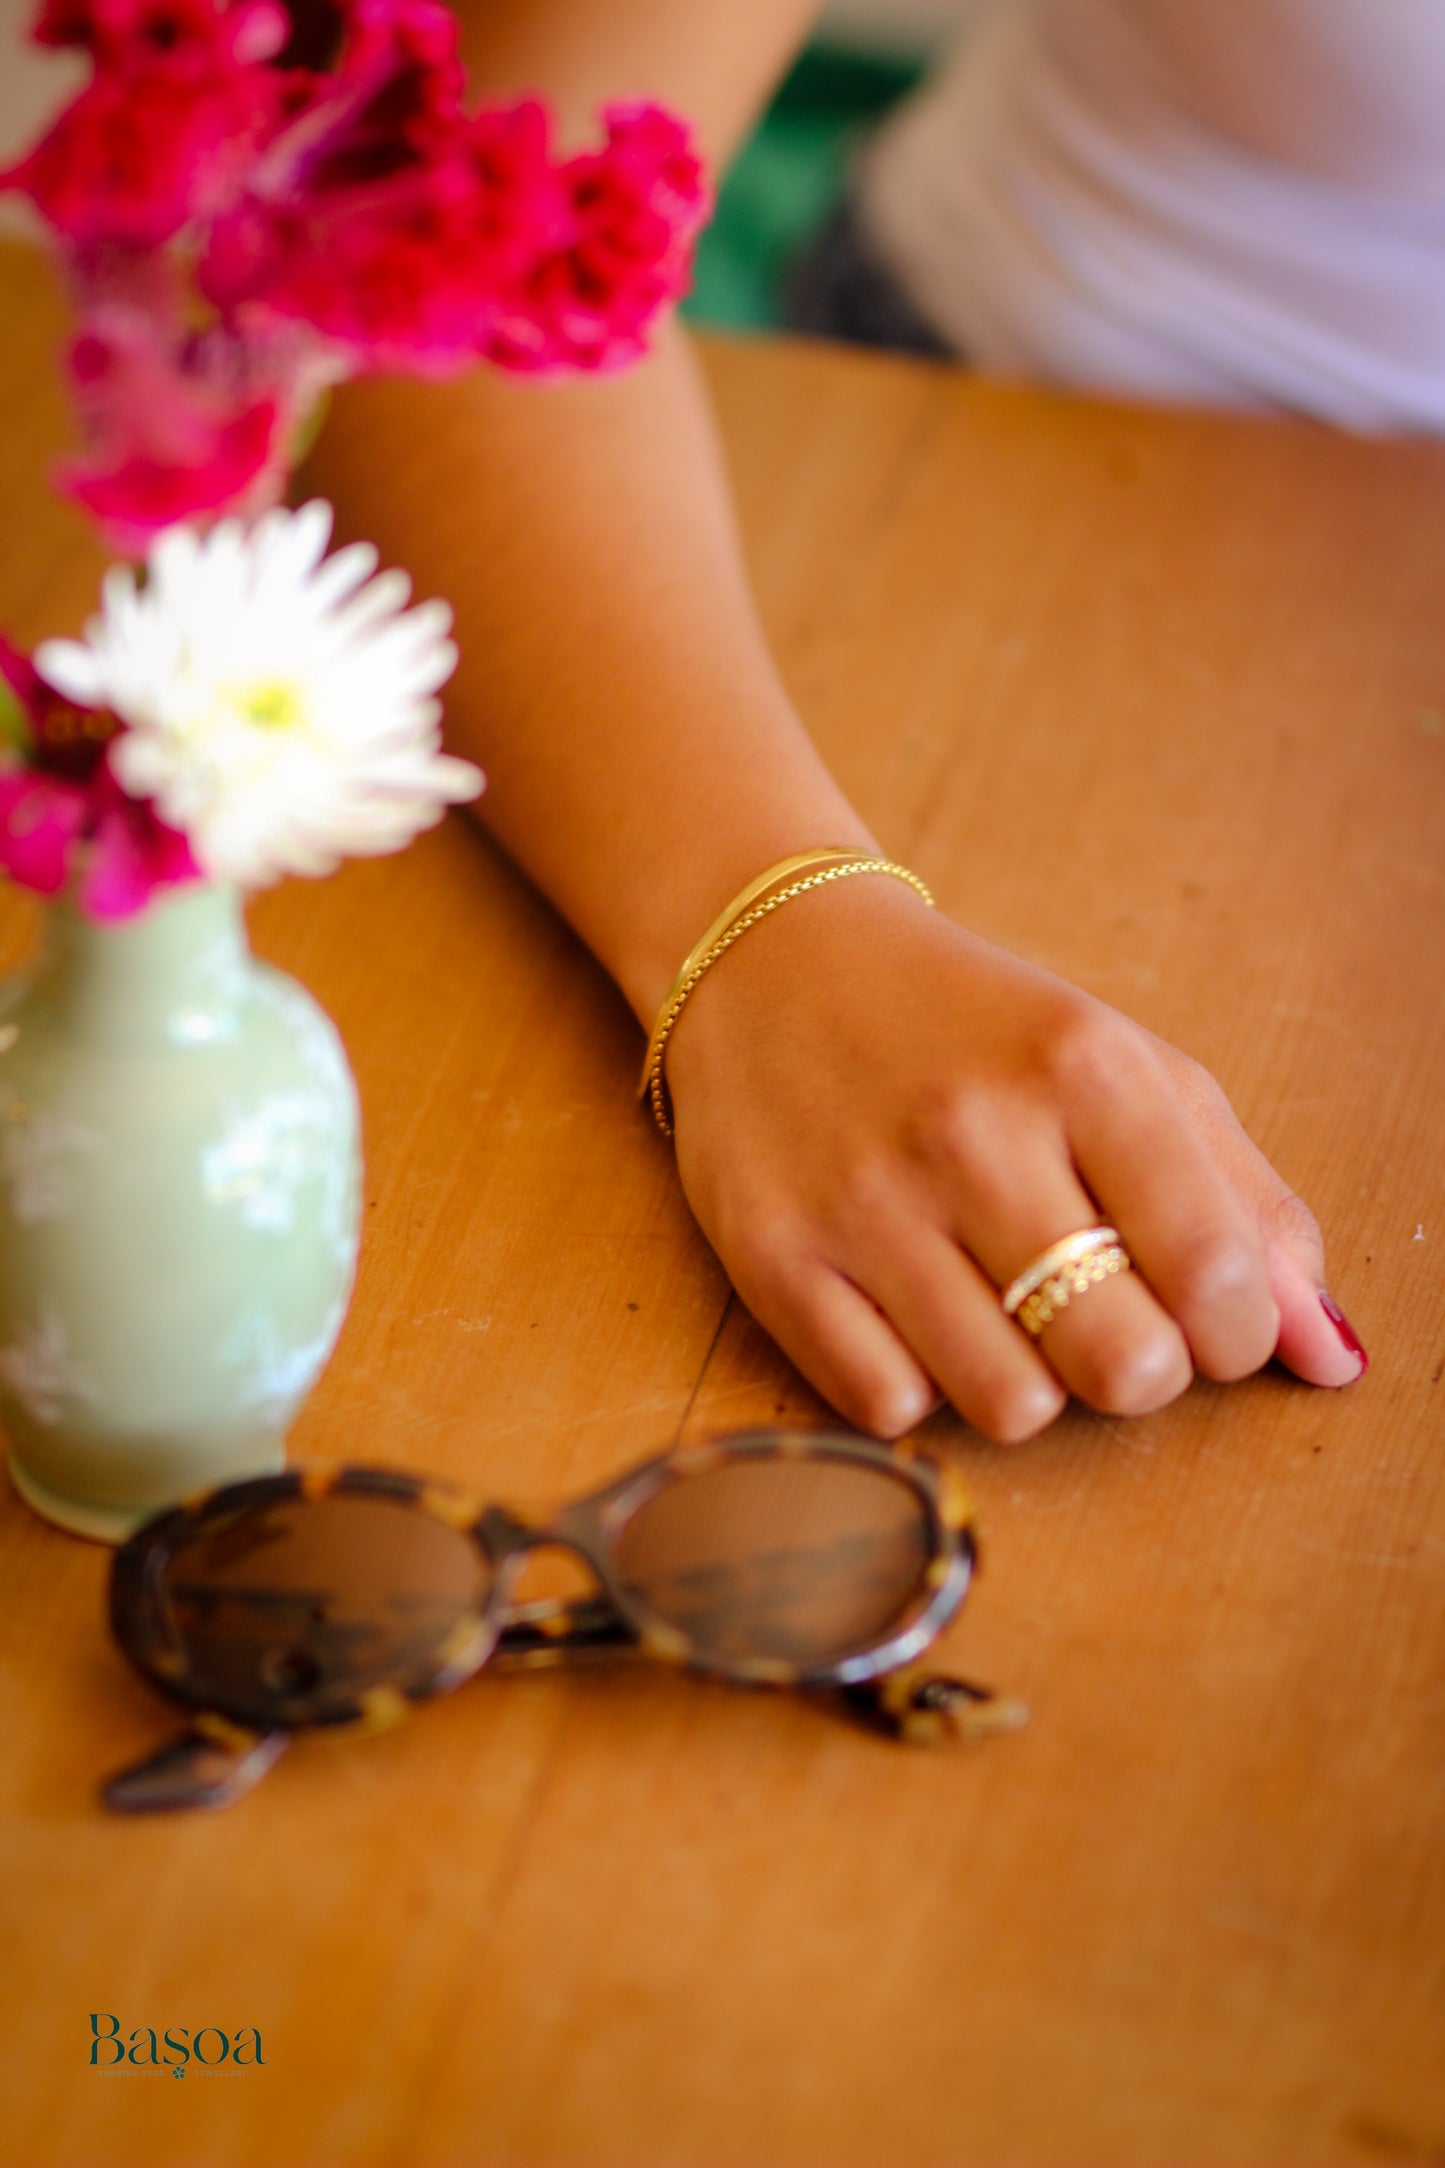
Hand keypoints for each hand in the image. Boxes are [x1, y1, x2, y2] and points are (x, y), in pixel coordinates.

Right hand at [663, 876, 1366, 1440]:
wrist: (769, 961)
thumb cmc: (969, 1027)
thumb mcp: (1124, 1069)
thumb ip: (1243, 1203)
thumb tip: (1330, 1356)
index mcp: (1082, 1067)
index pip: (1216, 1275)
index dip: (1235, 1335)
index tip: (1205, 1319)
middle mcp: (972, 1132)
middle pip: (1123, 1366)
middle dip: (1138, 1370)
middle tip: (1105, 1320)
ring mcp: (864, 1202)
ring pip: (1012, 1407)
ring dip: (1029, 1383)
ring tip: (1002, 1309)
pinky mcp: (773, 1257)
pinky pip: (893, 1409)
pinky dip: (920, 1385)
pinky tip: (912, 1311)